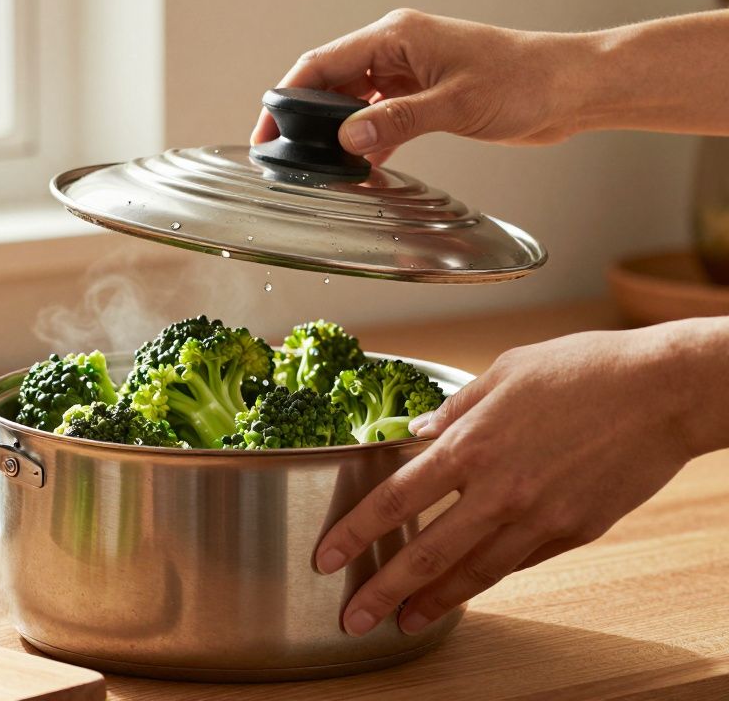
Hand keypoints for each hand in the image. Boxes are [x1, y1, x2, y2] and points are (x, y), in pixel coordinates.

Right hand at [250, 9, 593, 163]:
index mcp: (396, 37)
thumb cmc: (524, 80)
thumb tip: (347, 140)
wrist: (569, 88)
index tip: (266, 131)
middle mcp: (397, 50)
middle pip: (330, 82)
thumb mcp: (454, 104)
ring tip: (321, 167)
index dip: (286, 98)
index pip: (320, 64)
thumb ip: (396, 122)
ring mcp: (409, 73)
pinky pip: (378, 117)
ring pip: (352, 102)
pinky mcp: (424, 96)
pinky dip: (366, 141)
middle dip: (305, 120)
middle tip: (287, 158)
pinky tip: (360, 167)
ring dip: (337, 133)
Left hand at [314, 322, 719, 637]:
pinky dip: (487, 578)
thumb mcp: (504, 373)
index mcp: (471, 445)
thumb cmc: (585, 369)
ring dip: (433, 602)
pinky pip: (519, 563)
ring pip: (473, 573)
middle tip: (353, 616)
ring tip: (404, 621)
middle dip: (382, 590)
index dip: (355, 533)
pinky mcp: (574, 532)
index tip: (328, 556)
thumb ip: (455, 409)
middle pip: (425, 554)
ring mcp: (538, 518)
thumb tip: (417, 431)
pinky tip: (465, 588)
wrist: (664, 391)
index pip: (394, 499)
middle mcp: (498, 490)